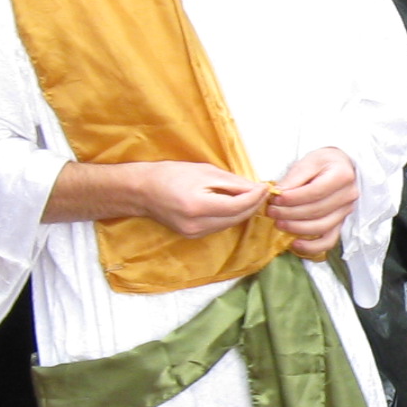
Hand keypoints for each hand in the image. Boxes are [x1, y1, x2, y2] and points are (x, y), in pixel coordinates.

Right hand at [44, 160, 266, 237]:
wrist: (140, 190)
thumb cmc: (170, 175)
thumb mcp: (203, 172)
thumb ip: (231, 182)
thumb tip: (256, 188)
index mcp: (199, 207)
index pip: (239, 206)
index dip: (256, 196)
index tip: (266, 186)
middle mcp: (197, 225)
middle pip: (237, 218)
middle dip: (253, 204)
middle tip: (262, 190)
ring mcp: (194, 233)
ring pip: (230, 224)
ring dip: (242, 210)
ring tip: (250, 194)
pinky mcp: (192, 235)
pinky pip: (219, 226)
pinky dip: (230, 215)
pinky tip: (232, 203)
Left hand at [266, 147, 358, 256]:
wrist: (339, 167)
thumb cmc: (323, 163)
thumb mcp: (308, 161)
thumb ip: (294, 178)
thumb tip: (279, 193)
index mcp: (342, 176)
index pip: (315, 192)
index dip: (293, 198)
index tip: (275, 198)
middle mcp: (348, 196)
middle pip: (317, 210)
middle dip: (290, 213)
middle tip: (271, 211)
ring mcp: (346, 212)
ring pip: (321, 227)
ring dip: (297, 228)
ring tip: (279, 223)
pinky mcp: (341, 223)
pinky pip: (329, 241)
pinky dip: (312, 247)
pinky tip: (295, 244)